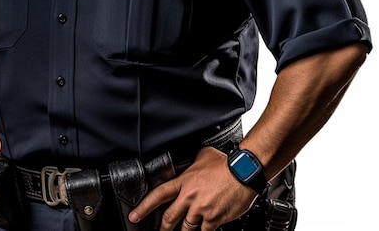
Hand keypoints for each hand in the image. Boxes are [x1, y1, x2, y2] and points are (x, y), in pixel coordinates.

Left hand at [128, 146, 257, 230]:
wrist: (243, 172)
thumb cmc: (226, 163)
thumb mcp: (203, 156)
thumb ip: (192, 163)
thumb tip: (191, 162)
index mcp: (184, 181)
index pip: (158, 195)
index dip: (144, 207)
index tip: (135, 216)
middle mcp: (190, 197)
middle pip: (169, 217)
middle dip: (162, 228)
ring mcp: (201, 210)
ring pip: (185, 229)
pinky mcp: (214, 219)